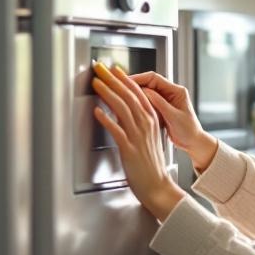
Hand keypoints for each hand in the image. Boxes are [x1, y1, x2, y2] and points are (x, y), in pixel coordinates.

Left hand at [91, 62, 184, 221]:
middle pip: (129, 96)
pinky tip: (97, 111)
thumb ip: (140, 124)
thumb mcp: (149, 138)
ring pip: (123, 108)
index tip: (115, 69)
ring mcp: (138, 136)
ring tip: (97, 83)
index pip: (139, 93)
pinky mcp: (129, 148)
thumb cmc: (151, 165)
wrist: (158, 186)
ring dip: (108, 93)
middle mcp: (146, 125)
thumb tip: (127, 113)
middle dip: (114, 80)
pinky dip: (106, 119)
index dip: (126, 79)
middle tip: (101, 68)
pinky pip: (117, 130)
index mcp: (151, 121)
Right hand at [129, 71, 218, 171]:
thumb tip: (144, 92)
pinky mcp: (160, 108)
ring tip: (120, 96)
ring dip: (134, 94)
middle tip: (118, 87)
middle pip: (148, 83)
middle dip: (133, 85)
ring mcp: (165, 100)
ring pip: (145, 92)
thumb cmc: (189, 131)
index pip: (154, 78)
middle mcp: (170, 92)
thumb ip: (160, 103)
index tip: (125, 81)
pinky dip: (137, 103)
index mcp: (177, 91)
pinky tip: (128, 106)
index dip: (138, 78)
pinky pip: (146, 101)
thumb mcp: (174, 116)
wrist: (193, 142)